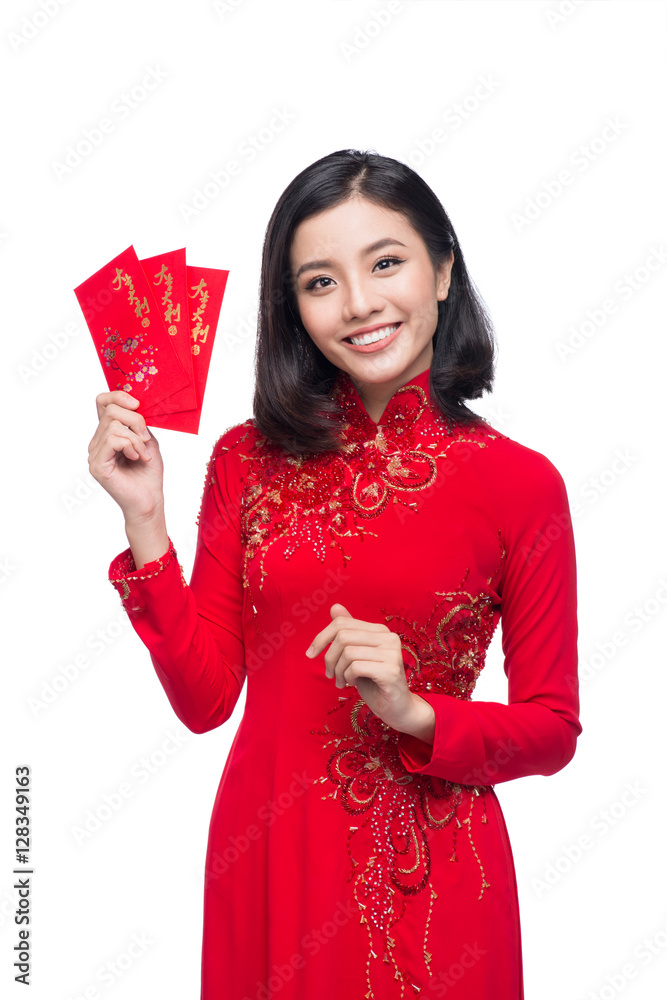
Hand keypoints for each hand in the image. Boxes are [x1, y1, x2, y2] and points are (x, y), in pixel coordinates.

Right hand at [88, 390, 164, 521]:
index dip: (118, 396)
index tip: (137, 405)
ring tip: (142, 454)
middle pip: (111, 410)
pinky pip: (113, 440)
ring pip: (113, 425)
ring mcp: (95, 453)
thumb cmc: (148, 474)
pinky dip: (131, 446)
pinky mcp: (97, 465)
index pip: (103, 402)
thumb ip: (138, 422)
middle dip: (135, 420)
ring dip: (136, 438)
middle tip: (146, 439)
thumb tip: (134, 404)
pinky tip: (136, 458)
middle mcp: (97, 441)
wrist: (149, 501)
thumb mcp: (148, 440)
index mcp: (108, 433)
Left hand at [305, 602, 428, 734]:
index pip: (342, 623)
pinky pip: (356, 667)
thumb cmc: (374, 682)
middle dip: (329, 658)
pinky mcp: (391, 671)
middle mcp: (389, 637)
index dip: (322, 637)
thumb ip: (348, 632)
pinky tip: (352, 684)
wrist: (397, 708)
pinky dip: (348, 677)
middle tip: (330, 674)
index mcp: (380, 630)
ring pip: (348, 652)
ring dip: (338, 671)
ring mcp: (392, 653)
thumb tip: (335, 607)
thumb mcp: (356, 656)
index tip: (311, 654)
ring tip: (342, 682)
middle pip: (343, 636)